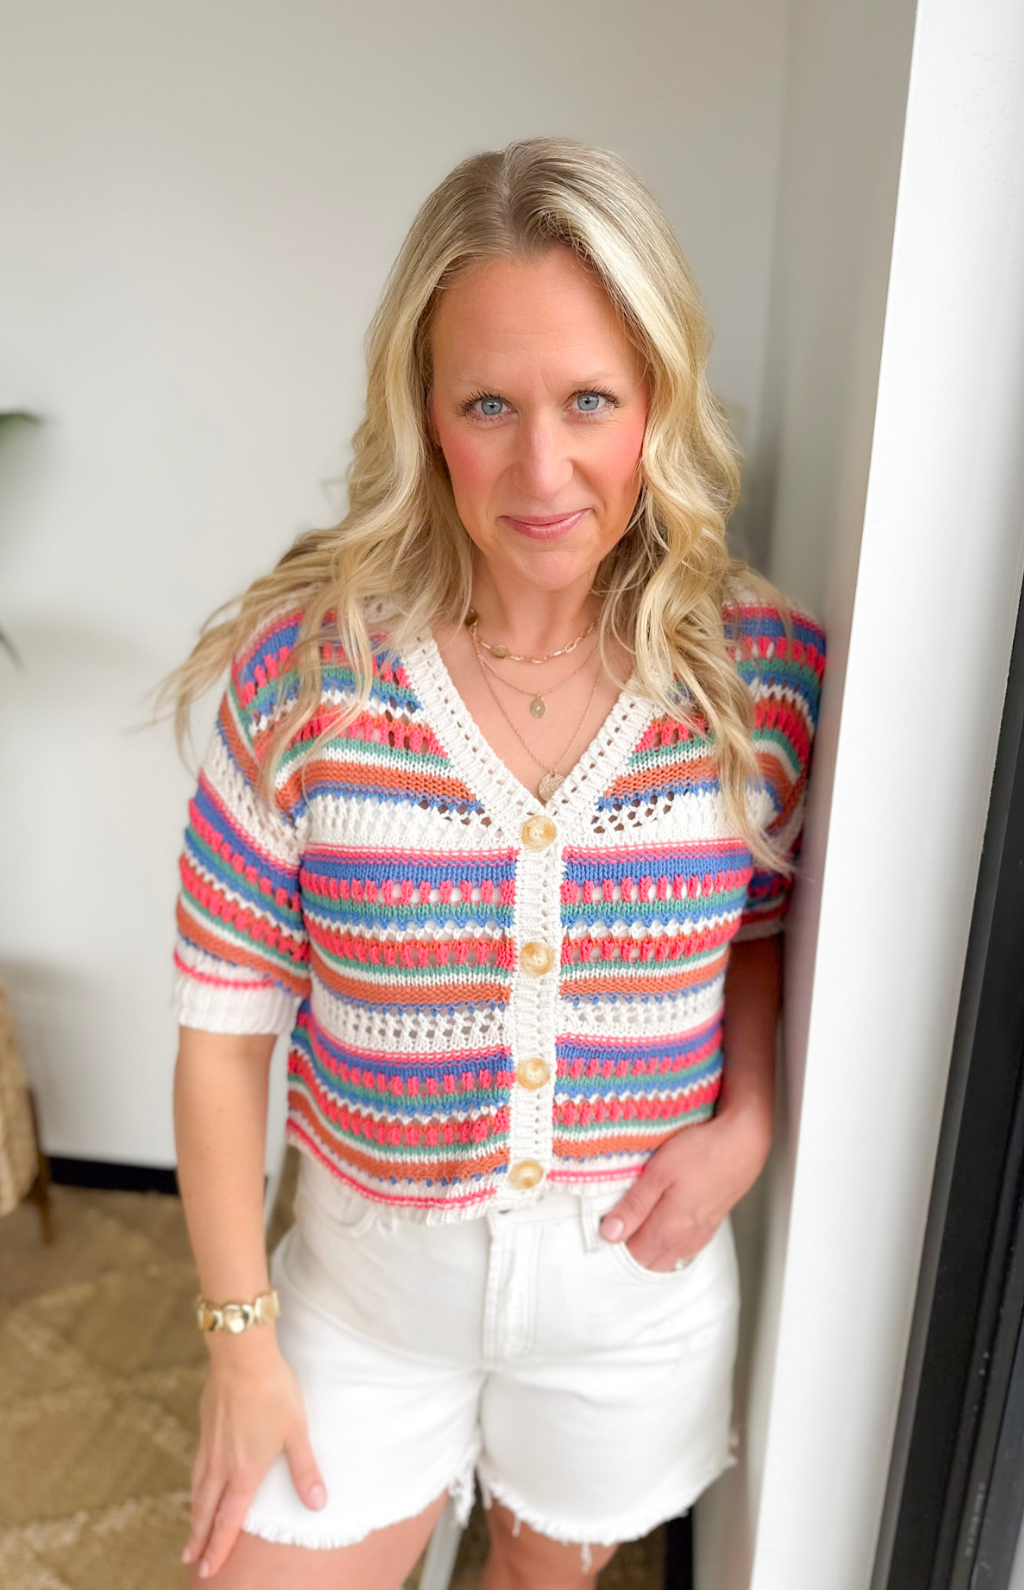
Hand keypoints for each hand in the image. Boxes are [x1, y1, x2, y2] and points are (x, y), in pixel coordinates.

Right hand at [181, 1331, 326, 1578]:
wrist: (241, 1356)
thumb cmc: (273, 1391)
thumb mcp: (296, 1431)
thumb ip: (305, 1470)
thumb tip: (318, 1504)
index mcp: (244, 1471)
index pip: (229, 1520)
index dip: (219, 1547)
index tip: (209, 1569)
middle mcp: (221, 1464)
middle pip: (206, 1510)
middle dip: (199, 1539)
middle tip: (191, 1562)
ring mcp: (210, 1445)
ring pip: (198, 1489)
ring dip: (194, 1515)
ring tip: (190, 1532)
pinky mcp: (205, 1427)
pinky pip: (196, 1467)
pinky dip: (194, 1486)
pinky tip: (197, 1483)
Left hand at [599, 1108, 770, 1271]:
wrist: (744, 1142)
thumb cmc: (703, 1151)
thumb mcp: (659, 1172)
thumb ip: (634, 1206)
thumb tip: (610, 1233)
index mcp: (668, 1231)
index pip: (629, 1256)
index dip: (612, 1243)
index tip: (599, 1224)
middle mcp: (684, 1241)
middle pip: (646, 1262)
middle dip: (626, 1250)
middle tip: (612, 1224)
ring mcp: (698, 1236)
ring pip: (664, 1257)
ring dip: (646, 1247)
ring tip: (632, 1222)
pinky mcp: (708, 1226)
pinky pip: (681, 1247)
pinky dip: (664, 1242)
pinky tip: (659, 1222)